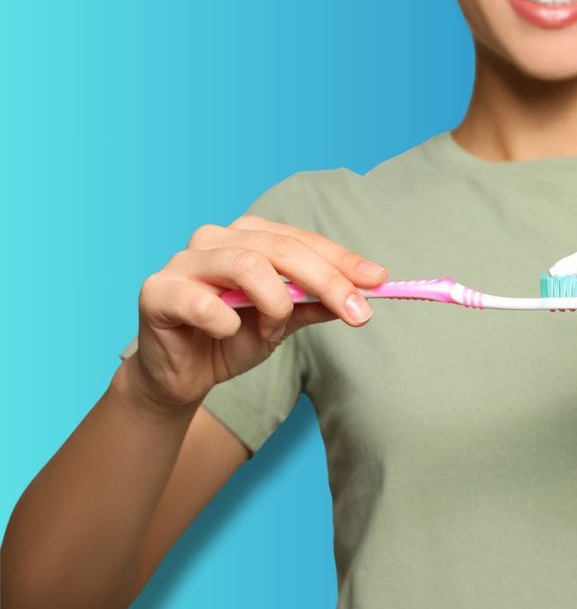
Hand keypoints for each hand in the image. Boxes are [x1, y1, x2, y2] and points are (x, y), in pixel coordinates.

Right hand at [125, 215, 386, 408]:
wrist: (180, 377)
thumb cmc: (230, 339)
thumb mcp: (283, 323)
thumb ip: (315, 304)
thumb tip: (365, 293)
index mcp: (248, 237)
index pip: (302, 240)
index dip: (343, 260)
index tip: (379, 281)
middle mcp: (216, 239)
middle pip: (281, 249)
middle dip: (328, 280)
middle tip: (359, 312)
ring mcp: (184, 262)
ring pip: (247, 265)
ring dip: (275, 303)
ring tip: (274, 330)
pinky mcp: (158, 292)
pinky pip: (202, 302)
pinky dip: (226, 321)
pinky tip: (230, 332)